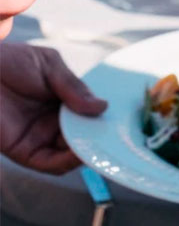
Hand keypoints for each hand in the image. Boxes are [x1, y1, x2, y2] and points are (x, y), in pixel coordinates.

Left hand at [0, 42, 106, 173]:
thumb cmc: (10, 62)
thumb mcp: (50, 65)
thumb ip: (74, 86)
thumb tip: (101, 107)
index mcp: (63, 97)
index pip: (89, 112)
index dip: (103, 116)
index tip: (120, 117)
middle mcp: (53, 119)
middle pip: (83, 134)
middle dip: (99, 135)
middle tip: (114, 134)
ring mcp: (40, 135)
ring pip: (71, 152)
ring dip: (86, 150)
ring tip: (99, 143)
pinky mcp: (23, 150)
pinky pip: (50, 163)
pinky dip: (67, 162)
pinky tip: (80, 152)